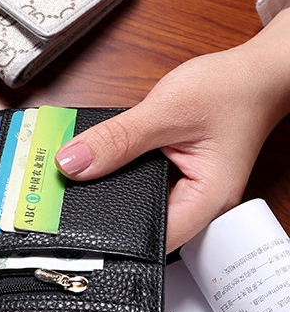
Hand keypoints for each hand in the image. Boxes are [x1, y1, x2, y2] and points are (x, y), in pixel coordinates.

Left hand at [55, 8, 289, 252]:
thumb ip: (118, 138)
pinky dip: (115, 167)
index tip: (69, 223)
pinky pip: (136, 178)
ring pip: (134, 199)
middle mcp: (195, 203)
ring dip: (105, 185)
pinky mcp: (172, 173)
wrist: (254, 72)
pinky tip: (94, 157)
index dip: (108, 235)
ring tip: (70, 172)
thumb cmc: (232, 89)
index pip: (150, 238)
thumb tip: (72, 163)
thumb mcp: (167, 110)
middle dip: (99, 207)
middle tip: (57, 195)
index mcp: (205, 201)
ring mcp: (184, 189)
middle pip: (137, 222)